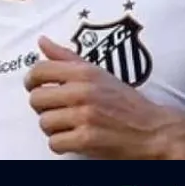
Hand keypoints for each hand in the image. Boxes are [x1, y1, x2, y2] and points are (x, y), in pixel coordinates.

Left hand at [24, 36, 184, 158]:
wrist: (153, 130)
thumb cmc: (124, 101)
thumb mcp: (98, 73)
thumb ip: (66, 57)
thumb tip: (42, 41)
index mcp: (84, 72)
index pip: (40, 70)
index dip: (31, 80)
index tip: (34, 86)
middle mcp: (82, 91)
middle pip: (36, 99)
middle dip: (42, 107)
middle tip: (55, 109)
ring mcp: (84, 116)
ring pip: (44, 123)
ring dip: (53, 127)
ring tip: (68, 125)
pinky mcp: (87, 140)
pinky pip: (55, 143)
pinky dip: (62, 144)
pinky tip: (74, 138)